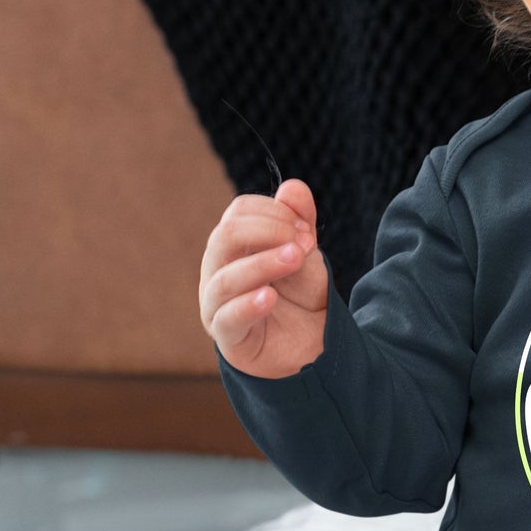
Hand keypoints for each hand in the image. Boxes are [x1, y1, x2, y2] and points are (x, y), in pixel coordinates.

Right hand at [199, 179, 328, 377]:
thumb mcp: (306, 254)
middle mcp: (218, 270)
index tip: (305, 229)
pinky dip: (247, 304)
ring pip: (226, 278)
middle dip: (268, 232)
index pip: (239, 213)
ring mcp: (217, 304)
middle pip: (225, 237)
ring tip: (295, 258)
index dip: (273, 213)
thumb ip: (300, 221)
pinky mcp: (228, 336)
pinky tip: (269, 296)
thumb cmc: (300, 296)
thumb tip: (292, 187)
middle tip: (304, 244)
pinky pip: (227, 318)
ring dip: (263, 263)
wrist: (313, 344)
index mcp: (234, 246)